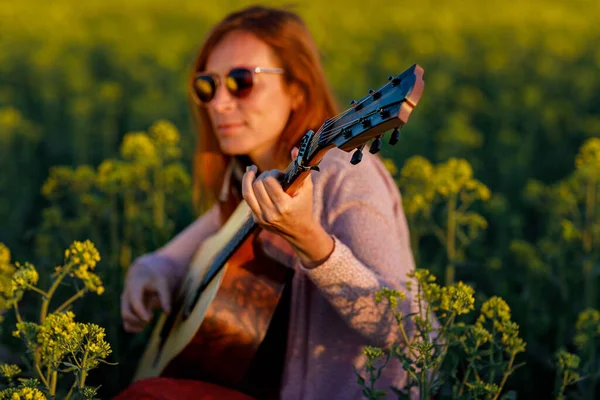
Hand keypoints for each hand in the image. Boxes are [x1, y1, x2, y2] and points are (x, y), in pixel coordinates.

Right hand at [121, 255, 172, 332]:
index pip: (134, 302)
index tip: (149, 320)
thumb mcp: (162, 284)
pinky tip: (144, 323)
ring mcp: (125, 303)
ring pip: (125, 320)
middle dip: (138, 320)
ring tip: (149, 318)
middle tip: (151, 318)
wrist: (143, 273)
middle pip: (126, 314)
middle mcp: (126, 296)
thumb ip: (165, 298)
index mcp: (134, 287)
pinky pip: (126, 323)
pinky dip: (134, 327)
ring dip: (136, 325)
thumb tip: (168, 314)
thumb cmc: (154, 278)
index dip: (140, 312)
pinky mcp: (127, 309)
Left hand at [242, 148, 334, 267]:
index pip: (269, 181)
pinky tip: (253, 182)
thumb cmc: (305, 206)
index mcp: (284, 206)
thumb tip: (295, 149)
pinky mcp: (256, 220)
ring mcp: (262, 219)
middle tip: (272, 176)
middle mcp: (271, 214)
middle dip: (263, 176)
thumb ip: (301, 168)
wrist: (300, 231)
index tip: (280, 174)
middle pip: (257, 186)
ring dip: (249, 179)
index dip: (273, 173)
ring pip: (247, 193)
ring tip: (252, 171)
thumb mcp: (307, 187)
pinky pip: (248, 200)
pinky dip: (250, 189)